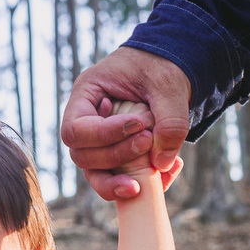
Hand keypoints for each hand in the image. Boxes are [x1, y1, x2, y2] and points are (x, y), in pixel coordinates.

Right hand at [61, 46, 192, 199]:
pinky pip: (118, 177)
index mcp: (86, 94)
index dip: (103, 135)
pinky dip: (139, 182)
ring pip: (95, 173)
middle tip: (148, 141)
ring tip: (144, 182)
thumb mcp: (168, 85)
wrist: (173, 66)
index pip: (75, 129)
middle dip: (115, 156)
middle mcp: (87, 121)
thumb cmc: (162, 67)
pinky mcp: (118, 155)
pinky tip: (164, 175)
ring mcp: (100, 141)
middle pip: (82, 155)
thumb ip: (169, 121)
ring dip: (117, 181)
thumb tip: (160, 164)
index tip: (139, 125)